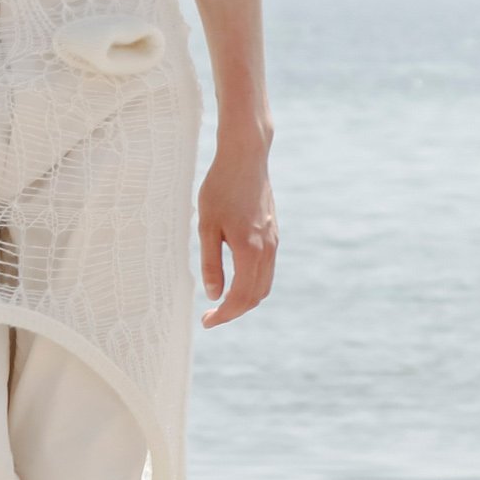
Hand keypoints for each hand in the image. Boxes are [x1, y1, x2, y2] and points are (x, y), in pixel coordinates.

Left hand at [197, 143, 277, 326]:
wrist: (246, 158)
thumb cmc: (220, 188)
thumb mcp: (207, 226)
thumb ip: (211, 263)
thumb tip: (214, 294)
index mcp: (250, 250)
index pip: (240, 297)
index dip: (224, 315)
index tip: (206, 322)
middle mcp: (267, 250)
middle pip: (256, 296)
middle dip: (234, 311)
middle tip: (210, 315)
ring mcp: (274, 242)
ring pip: (264, 284)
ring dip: (245, 299)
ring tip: (221, 302)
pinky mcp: (273, 234)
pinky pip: (267, 270)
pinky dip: (252, 283)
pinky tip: (235, 280)